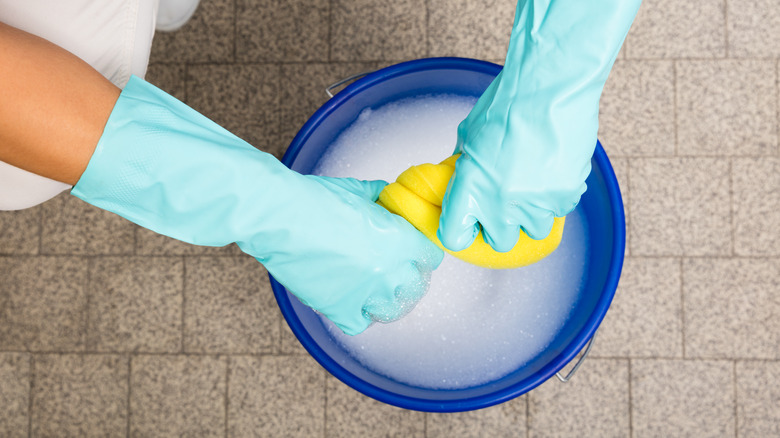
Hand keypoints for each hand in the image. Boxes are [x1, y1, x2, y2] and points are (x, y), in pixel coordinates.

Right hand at [72, 76, 442, 335]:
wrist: (277, 215)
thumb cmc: (313, 198)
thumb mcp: (358, 191)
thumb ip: (381, 198)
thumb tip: (390, 197)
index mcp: (399, 239)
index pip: (431, 257)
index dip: (422, 254)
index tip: (413, 253)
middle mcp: (388, 270)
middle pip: (416, 287)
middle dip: (407, 278)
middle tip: (393, 271)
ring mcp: (365, 293)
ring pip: (393, 310)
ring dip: (386, 300)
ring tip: (374, 289)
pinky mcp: (338, 308)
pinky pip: (359, 324)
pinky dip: (356, 315)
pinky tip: (349, 300)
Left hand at [438, 0, 640, 251]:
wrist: (551, 85)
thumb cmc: (508, 103)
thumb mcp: (469, 136)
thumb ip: (464, 166)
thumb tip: (459, 182)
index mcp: (470, 187)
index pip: (454, 236)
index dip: (460, 231)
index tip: (465, 224)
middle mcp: (501, 203)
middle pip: (499, 242)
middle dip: (501, 226)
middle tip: (503, 203)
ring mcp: (535, 203)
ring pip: (534, 229)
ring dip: (531, 212)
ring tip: (531, 181)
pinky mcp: (565, 195)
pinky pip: (559, 209)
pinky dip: (556, 195)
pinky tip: (551, 168)